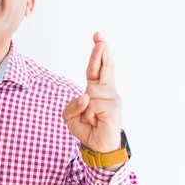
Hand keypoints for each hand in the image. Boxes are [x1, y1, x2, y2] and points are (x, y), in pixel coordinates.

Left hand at [63, 32, 121, 152]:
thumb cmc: (87, 129)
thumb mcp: (70, 117)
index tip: (98, 37)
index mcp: (97, 90)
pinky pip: (92, 104)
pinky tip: (96, 121)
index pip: (96, 69)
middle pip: (104, 67)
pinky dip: (88, 114)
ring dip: (84, 109)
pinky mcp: (114, 108)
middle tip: (99, 37)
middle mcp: (107, 91)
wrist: (99, 148)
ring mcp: (112, 98)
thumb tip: (85, 97)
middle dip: (100, 52)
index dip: (97, 54)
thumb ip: (72, 105)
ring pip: (90, 92)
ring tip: (91, 119)